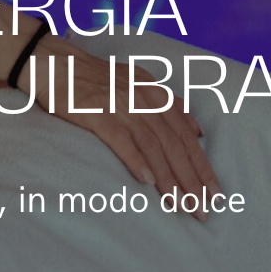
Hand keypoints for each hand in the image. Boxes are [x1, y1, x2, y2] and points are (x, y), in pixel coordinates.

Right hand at [37, 37, 221, 215]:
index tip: (216, 194)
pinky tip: (146, 181)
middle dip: (192, 179)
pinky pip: (120, 138)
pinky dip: (135, 159)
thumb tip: (198, 131)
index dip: (203, 166)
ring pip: (153, 145)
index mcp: (155, 93)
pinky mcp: (96, 111)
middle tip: (204, 210)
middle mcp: (143, 97)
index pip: (186, 135)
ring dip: (169, 178)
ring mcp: (120, 104)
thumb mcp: (138, 83)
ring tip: (182, 205)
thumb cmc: (96, 78)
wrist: (54, 61)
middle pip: (174, 144)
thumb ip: (168, 104)